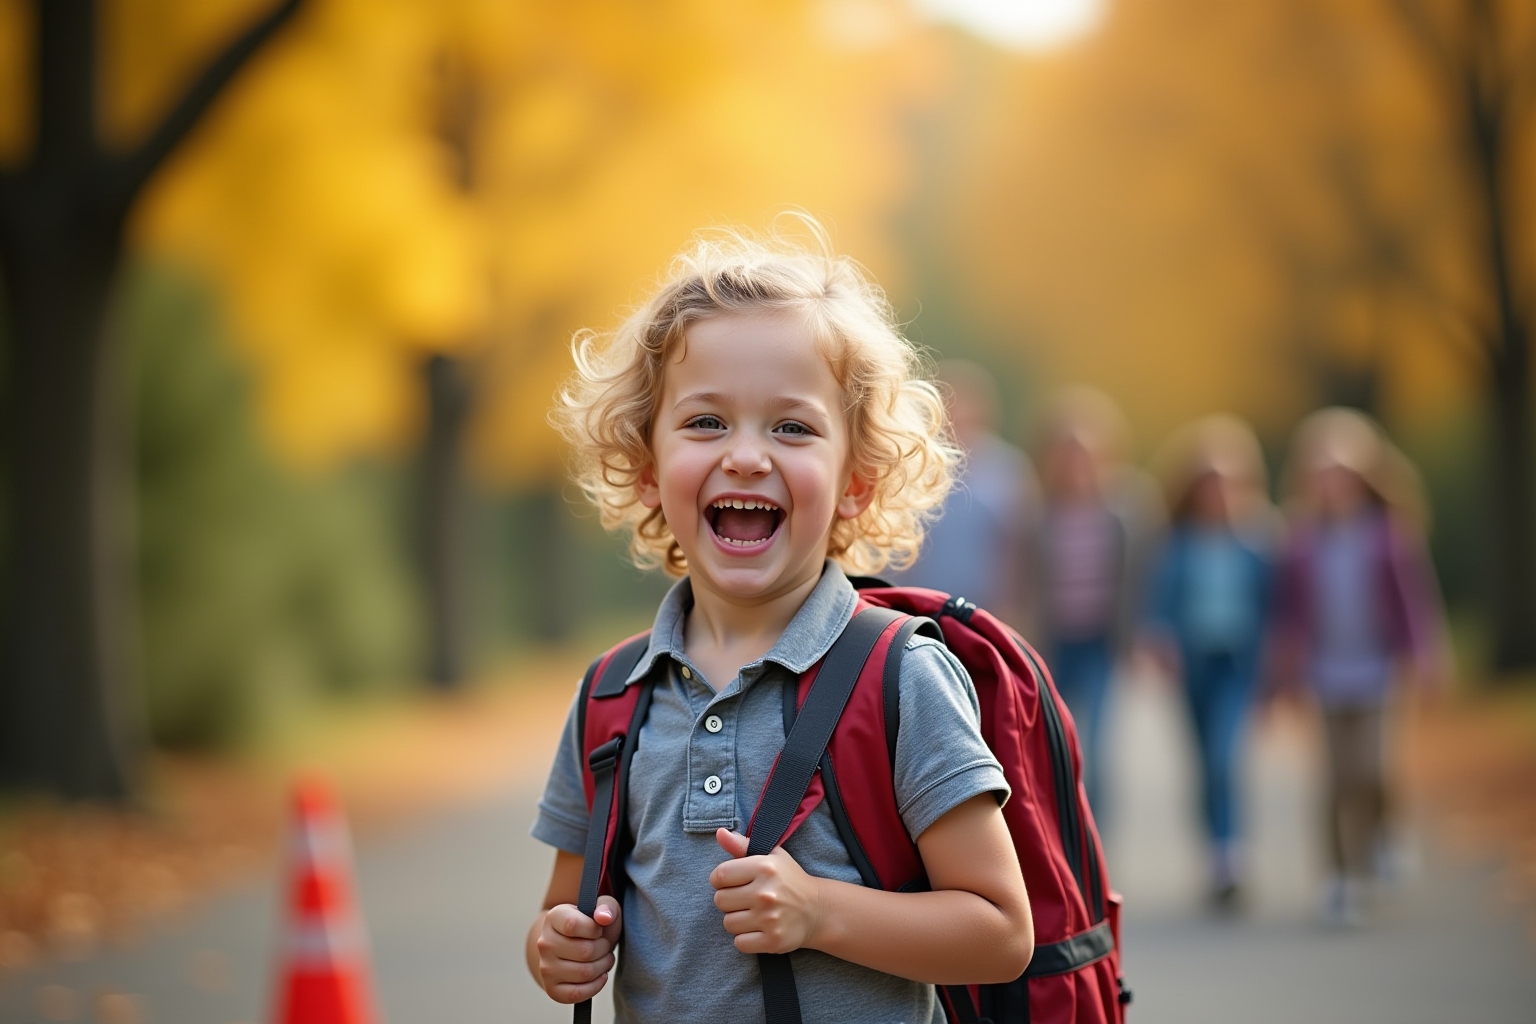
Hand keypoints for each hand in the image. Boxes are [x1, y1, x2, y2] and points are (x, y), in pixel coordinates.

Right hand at [534, 897, 621, 1002]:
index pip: (573, 926)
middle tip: (605, 945)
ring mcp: (546, 968)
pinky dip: (596, 986)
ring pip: (585, 973)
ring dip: (603, 966)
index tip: (598, 929)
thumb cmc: (594, 925)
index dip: (594, 929)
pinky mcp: (552, 989)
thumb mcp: (604, 908)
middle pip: (585, 951)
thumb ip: (606, 907)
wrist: (578, 946)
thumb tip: (603, 918)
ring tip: (604, 958)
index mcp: (554, 918)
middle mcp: (545, 943)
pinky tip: (600, 975)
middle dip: (604, 949)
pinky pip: (577, 995)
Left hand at [710, 829, 823, 954]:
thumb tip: (720, 833)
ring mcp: (770, 919)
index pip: (720, 875)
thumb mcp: (771, 856)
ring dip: (738, 920)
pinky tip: (759, 929)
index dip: (720, 880)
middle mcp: (766, 893)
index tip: (732, 882)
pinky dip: (746, 939)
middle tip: (746, 899)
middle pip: (720, 901)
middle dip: (730, 900)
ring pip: (728, 923)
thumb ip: (742, 845)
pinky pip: (740, 943)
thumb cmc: (789, 880)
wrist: (818, 910)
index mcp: (764, 867)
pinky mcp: (773, 941)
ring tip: (754, 914)